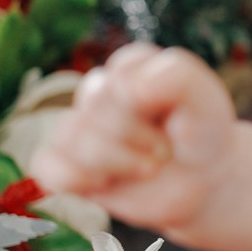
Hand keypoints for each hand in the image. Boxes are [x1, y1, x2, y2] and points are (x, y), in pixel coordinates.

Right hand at [29, 44, 236, 230]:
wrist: (203, 182)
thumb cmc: (201, 135)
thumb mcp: (206, 100)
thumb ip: (179, 76)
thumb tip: (131, 88)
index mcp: (131, 68)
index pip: (124, 71)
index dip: (154, 101)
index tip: (182, 115)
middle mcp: (100, 92)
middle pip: (96, 105)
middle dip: (140, 136)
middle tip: (166, 149)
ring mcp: (80, 127)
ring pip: (71, 134)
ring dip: (118, 160)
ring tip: (148, 167)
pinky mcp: (67, 163)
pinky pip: (45, 166)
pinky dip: (76, 179)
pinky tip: (107, 183)